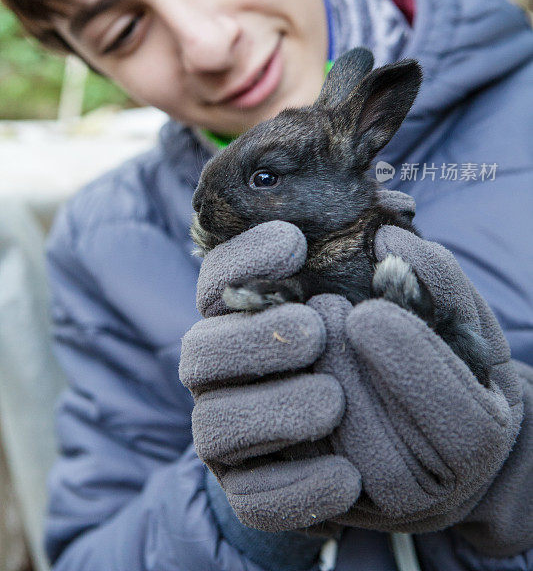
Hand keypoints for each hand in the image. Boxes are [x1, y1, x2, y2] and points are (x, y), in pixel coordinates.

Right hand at [180, 194, 522, 533]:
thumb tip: (390, 240)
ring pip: (213, 426)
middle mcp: (225, 372)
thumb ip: (406, 271)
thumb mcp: (412, 308)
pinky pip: (252, 499)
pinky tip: (348, 478)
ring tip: (334, 401)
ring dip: (271, 412)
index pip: (218, 279)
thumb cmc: (399, 352)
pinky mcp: (251, 491)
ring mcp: (231, 434)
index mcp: (246, 317)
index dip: (243, 258)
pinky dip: (297, 488)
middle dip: (252, 338)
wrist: (421, 439)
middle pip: (200, 351)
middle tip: (314, 331)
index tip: (295, 243)